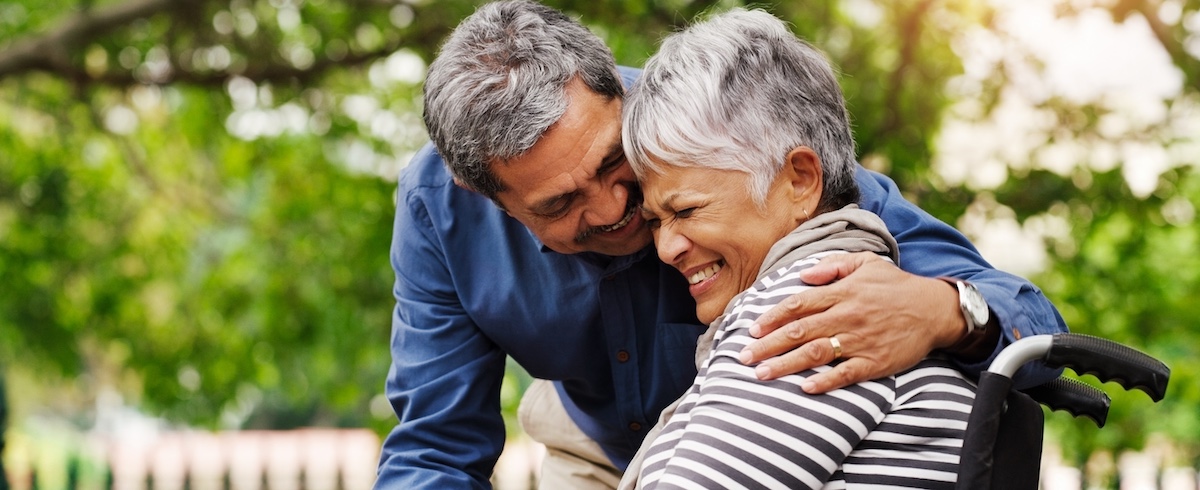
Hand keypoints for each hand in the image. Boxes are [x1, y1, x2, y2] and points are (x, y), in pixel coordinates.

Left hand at [738, 252, 963, 393]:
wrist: (934, 309)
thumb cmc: (895, 285)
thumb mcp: (865, 262)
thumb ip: (832, 266)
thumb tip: (802, 276)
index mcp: (841, 292)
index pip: (797, 304)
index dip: (772, 317)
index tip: (752, 329)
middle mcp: (846, 316)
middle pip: (799, 331)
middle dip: (768, 345)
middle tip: (744, 357)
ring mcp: (860, 340)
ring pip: (816, 353)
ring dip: (786, 364)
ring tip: (762, 374)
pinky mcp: (875, 362)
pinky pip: (846, 373)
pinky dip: (825, 381)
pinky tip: (805, 387)